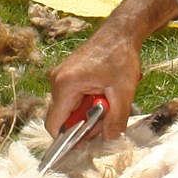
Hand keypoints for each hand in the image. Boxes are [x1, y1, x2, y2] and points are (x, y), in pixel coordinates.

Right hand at [44, 0, 177, 138]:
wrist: (119, 33)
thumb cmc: (120, 57)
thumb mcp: (123, 92)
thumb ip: (116, 120)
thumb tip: (109, 141)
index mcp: (65, 85)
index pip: (54, 124)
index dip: (67, 139)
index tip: (84, 145)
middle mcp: (57, 81)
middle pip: (63, 118)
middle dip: (84, 124)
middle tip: (107, 118)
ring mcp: (60, 77)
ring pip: (69, 109)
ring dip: (88, 113)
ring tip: (108, 102)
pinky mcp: (66, 76)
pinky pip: (72, 99)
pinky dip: (87, 103)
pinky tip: (103, 94)